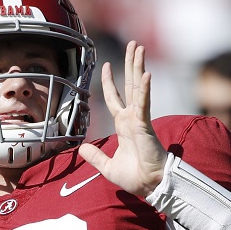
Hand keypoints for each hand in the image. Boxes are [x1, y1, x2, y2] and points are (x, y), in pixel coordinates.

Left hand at [78, 41, 166, 196]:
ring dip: (138, 67)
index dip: (109, 81)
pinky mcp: (144, 124)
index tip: (106, 65)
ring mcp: (139, 118)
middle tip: (133, 45)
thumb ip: (95, 156)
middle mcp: (132, 117)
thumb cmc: (135, 177)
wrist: (149, 185)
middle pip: (129, 84)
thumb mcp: (108, 167)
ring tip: (138, 48)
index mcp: (124, 125)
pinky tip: (146, 74)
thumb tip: (81, 148)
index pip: (115, 97)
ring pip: (137, 87)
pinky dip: (144, 89)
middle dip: (130, 64)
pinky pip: (143, 103)